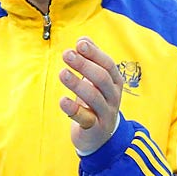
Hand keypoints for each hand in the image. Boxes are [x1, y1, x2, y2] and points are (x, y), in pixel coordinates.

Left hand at [59, 36, 123, 154]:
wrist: (101, 136)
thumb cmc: (96, 102)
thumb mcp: (96, 81)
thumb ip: (91, 59)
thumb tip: (83, 39)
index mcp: (114, 82)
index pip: (108, 64)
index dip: (94, 53)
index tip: (79, 43)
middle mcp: (113, 97)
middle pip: (101, 78)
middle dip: (84, 65)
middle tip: (66, 54)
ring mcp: (105, 113)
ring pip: (94, 97)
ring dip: (77, 84)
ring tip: (62, 73)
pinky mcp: (94, 128)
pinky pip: (85, 118)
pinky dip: (73, 109)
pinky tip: (62, 101)